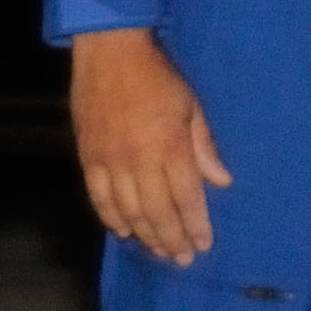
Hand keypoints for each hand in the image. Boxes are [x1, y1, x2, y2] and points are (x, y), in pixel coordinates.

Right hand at [69, 27, 229, 262]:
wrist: (109, 52)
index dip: (195, 224)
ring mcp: (110, 160)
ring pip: (128, 211)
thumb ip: (204, 147)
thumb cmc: (158, 76)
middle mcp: (138, 159)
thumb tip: (222, 182)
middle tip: (182, 259)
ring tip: (159, 251)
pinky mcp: (89, 157)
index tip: (203, 244)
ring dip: (145, 235)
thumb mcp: (191, 106)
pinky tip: (123, 232)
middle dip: (172, 239)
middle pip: (156, 211)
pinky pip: (99, 198)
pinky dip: (111, 219)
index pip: (185, 196)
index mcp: (169, 145)